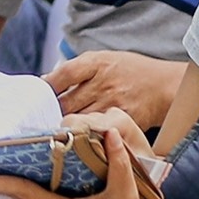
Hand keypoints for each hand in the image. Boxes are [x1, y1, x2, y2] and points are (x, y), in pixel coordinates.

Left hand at [48, 50, 186, 132]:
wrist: (163, 85)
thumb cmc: (130, 71)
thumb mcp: (105, 59)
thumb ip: (78, 69)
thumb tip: (47, 80)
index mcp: (98, 63)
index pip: (64, 74)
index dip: (47, 86)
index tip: (35, 95)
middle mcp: (104, 83)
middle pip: (67, 102)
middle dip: (50, 113)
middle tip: (39, 120)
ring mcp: (113, 103)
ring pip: (78, 120)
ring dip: (64, 127)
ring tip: (52, 132)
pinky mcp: (121, 120)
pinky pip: (96, 131)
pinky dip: (84, 135)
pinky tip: (75, 138)